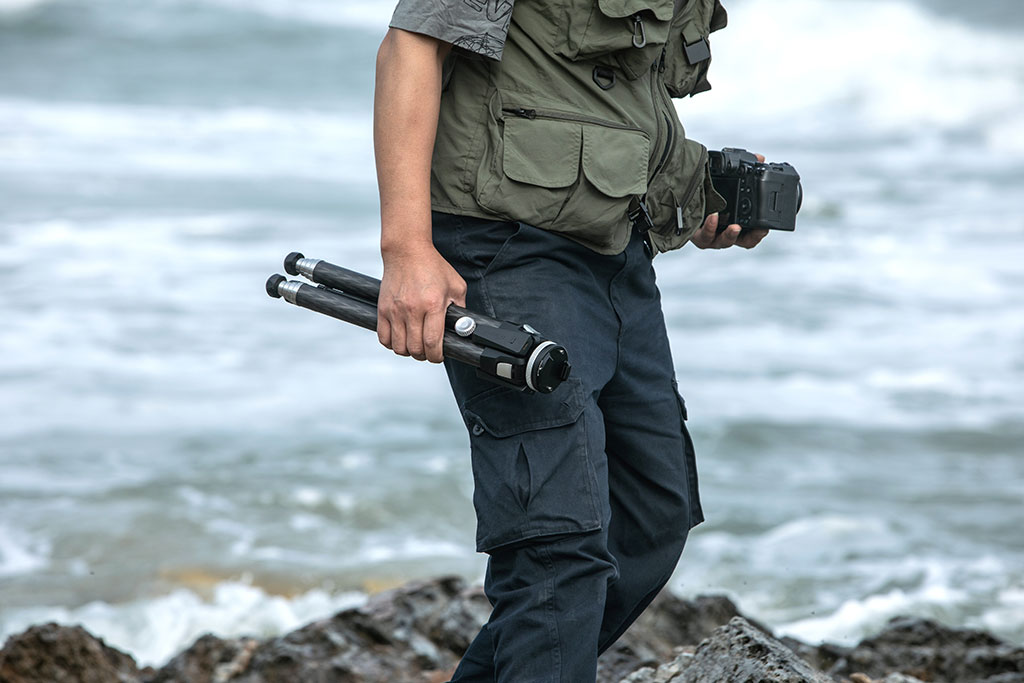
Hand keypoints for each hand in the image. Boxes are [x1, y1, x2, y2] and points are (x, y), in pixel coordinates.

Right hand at [377, 243, 466, 362]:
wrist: (407, 251)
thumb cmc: (433, 267)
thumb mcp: (456, 286)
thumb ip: (460, 308)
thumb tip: (462, 328)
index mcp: (433, 305)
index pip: (432, 342)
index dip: (437, 356)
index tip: (439, 355)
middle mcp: (412, 310)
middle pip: (415, 348)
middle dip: (425, 356)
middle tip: (429, 351)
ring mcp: (395, 310)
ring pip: (399, 347)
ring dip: (409, 351)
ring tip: (415, 345)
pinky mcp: (383, 309)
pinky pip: (384, 338)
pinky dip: (392, 344)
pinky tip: (401, 338)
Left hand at [689, 152, 768, 250]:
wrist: (680, 194)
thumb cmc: (704, 191)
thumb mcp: (724, 177)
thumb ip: (742, 167)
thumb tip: (760, 157)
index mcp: (734, 222)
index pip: (752, 233)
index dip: (761, 232)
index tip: (767, 227)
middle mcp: (724, 232)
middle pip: (743, 241)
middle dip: (752, 237)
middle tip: (758, 230)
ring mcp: (710, 236)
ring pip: (723, 242)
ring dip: (731, 235)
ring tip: (735, 226)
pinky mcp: (696, 235)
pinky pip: (705, 236)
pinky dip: (710, 227)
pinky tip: (713, 216)